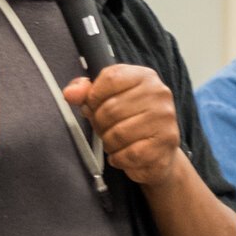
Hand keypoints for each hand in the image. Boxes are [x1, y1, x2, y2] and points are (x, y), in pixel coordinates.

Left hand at [62, 65, 179, 186]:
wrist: (158, 151)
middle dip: (100, 124)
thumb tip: (70, 93)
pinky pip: (128, 154)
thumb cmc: (130, 121)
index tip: (94, 106)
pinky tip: (124, 155)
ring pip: (117, 134)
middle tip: (106, 129)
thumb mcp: (106, 100)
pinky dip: (119, 158)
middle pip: (110, 108)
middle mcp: (159, 94)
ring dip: (109, 143)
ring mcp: (164, 119)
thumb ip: (85, 92)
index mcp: (144, 76)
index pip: (110, 78)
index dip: (94, 96)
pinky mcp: (165, 144)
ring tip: (116, 142)